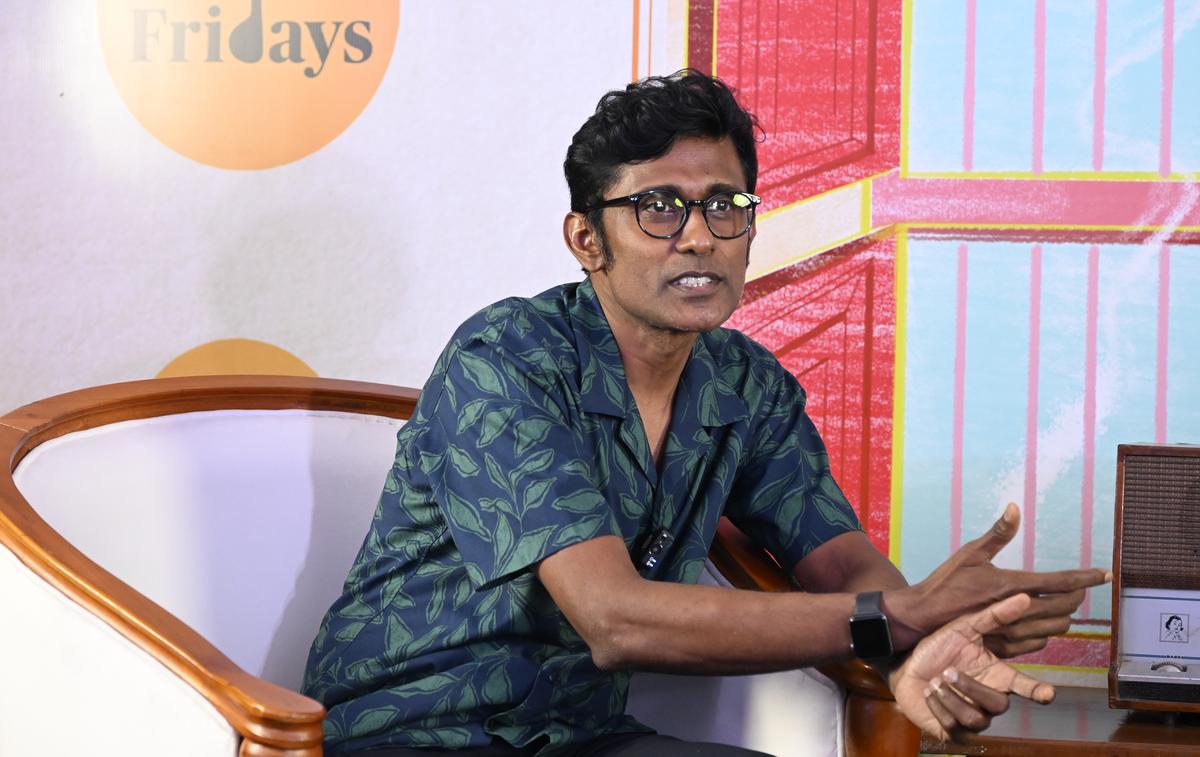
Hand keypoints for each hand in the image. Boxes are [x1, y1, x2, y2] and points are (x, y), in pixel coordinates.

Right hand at [884, 503, 1109, 651]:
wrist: (924, 617)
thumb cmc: (946, 582)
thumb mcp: (970, 553)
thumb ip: (998, 533)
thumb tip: (1014, 507)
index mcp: (1010, 584)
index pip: (1059, 581)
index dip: (1085, 577)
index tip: (1105, 574)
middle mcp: (1016, 610)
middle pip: (1065, 605)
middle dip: (1077, 595)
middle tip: (1077, 587)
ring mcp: (1012, 631)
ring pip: (1057, 626)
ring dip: (1064, 613)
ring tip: (1060, 603)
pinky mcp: (1006, 647)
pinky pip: (1042, 642)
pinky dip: (1047, 629)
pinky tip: (1040, 620)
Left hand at [890, 593, 1054, 741]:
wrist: (906, 666)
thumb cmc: (938, 648)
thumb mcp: (962, 628)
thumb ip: (993, 616)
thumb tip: (1024, 597)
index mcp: (997, 675)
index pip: (1023, 686)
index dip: (1037, 691)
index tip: (1048, 693)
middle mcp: (990, 699)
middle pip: (999, 704)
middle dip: (971, 687)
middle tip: (947, 671)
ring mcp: (974, 717)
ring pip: (976, 719)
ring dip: (951, 698)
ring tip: (934, 681)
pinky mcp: (955, 731)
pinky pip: (955, 728)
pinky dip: (938, 708)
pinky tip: (928, 694)